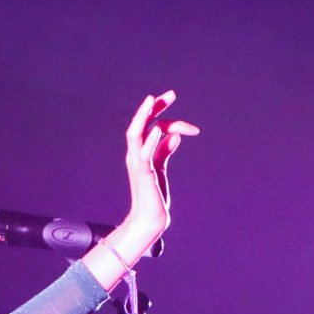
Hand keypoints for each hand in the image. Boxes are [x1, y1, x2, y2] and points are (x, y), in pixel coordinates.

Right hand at [87, 91, 197, 287]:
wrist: (150, 219)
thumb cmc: (154, 195)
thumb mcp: (161, 168)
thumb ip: (165, 150)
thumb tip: (175, 134)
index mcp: (140, 152)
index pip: (151, 126)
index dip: (164, 114)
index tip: (178, 107)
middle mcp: (135, 154)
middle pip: (140, 124)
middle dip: (152, 107)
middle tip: (171, 94)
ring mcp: (137, 163)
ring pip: (135, 134)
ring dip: (144, 116)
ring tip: (153, 100)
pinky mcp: (143, 174)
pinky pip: (144, 154)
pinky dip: (150, 141)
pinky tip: (159, 131)